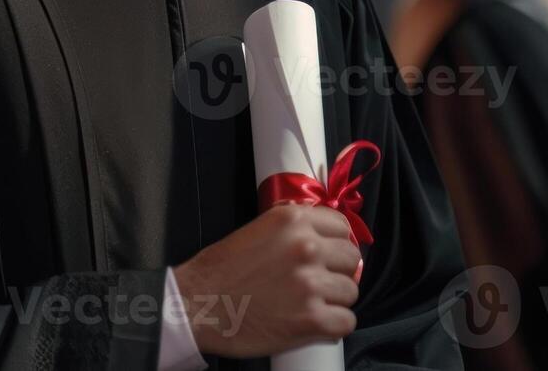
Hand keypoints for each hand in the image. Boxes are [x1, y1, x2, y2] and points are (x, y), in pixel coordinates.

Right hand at [171, 204, 361, 357]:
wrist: (196, 305)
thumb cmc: (221, 270)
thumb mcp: (259, 230)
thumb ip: (294, 230)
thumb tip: (327, 241)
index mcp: (293, 221)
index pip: (342, 227)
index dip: (336, 243)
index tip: (329, 256)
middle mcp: (306, 247)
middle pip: (351, 258)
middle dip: (337, 272)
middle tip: (318, 283)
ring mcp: (310, 284)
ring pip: (350, 291)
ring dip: (335, 300)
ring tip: (311, 304)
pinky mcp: (311, 320)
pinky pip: (346, 322)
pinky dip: (334, 326)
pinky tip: (316, 324)